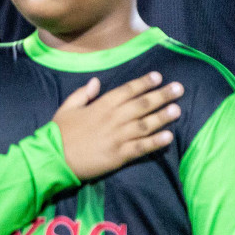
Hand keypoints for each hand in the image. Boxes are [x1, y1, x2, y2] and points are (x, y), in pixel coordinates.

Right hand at [53, 72, 183, 180]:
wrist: (54, 158)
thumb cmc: (59, 132)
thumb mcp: (67, 108)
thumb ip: (83, 94)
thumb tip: (97, 81)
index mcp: (100, 106)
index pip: (126, 91)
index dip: (143, 83)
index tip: (158, 76)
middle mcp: (112, 119)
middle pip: (141, 105)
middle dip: (161, 95)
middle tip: (179, 88)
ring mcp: (117, 137)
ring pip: (145, 124)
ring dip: (162, 117)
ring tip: (178, 109)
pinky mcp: (119, 155)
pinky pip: (141, 147)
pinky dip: (155, 142)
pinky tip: (169, 137)